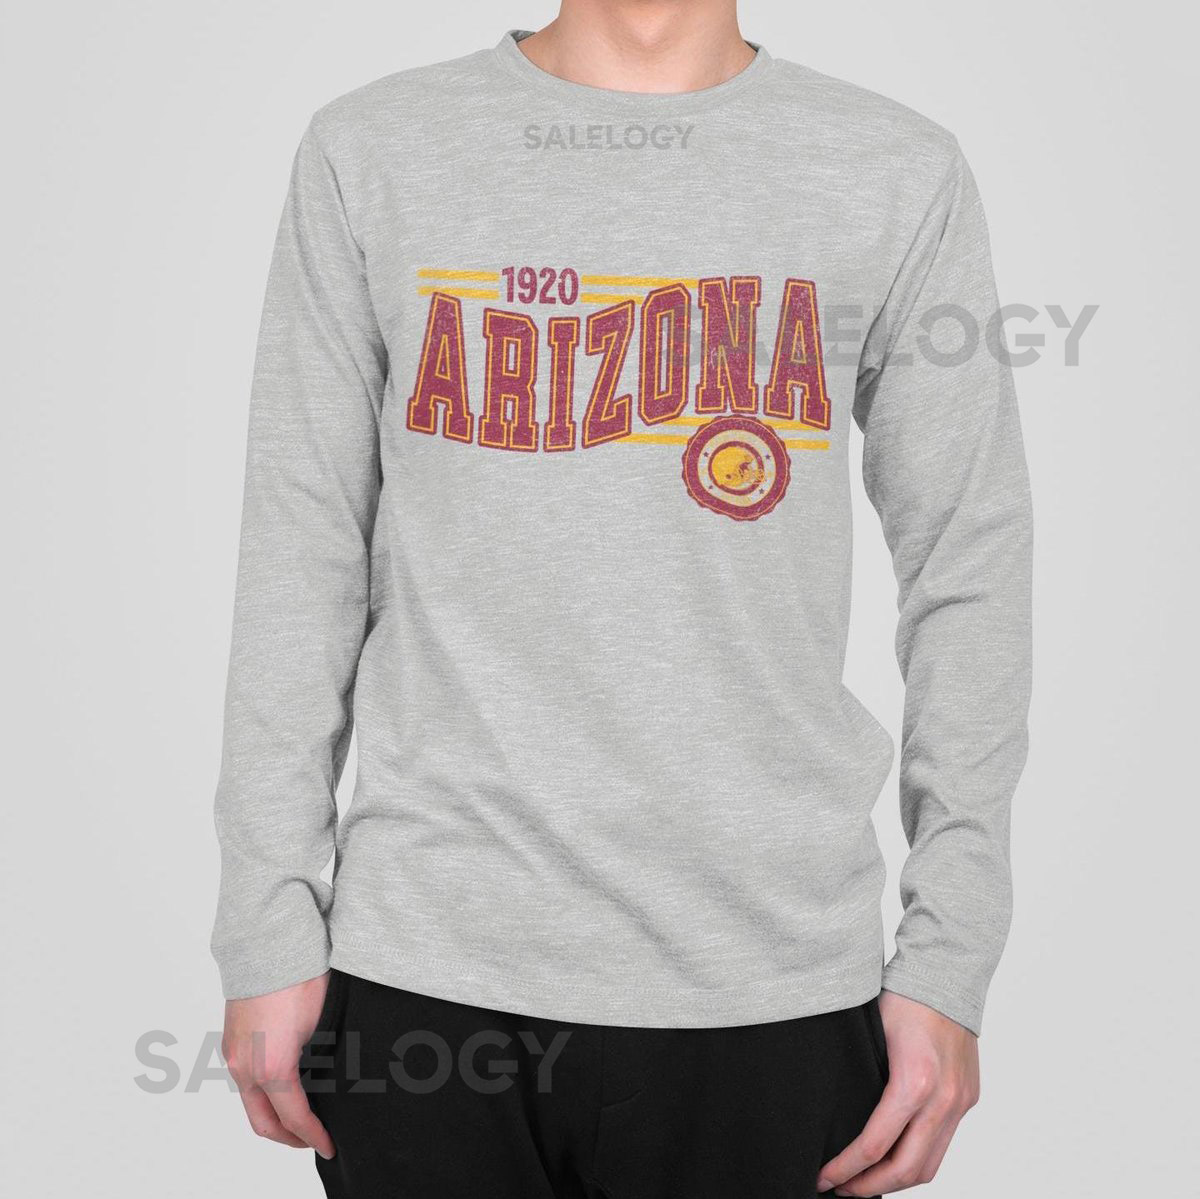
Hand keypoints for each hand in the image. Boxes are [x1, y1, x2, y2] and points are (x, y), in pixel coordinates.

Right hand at [221, 972, 335, 1158]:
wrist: (269, 941)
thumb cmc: (301, 977)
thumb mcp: (324, 1023)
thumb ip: (323, 1060)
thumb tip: (334, 1079)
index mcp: (272, 1067)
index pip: (295, 1117)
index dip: (313, 1136)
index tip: (329, 1146)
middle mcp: (246, 1067)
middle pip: (263, 1122)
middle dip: (289, 1138)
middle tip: (312, 1140)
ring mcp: (235, 1054)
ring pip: (251, 1102)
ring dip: (273, 1115)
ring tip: (300, 1116)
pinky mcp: (231, 1040)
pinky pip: (244, 1079)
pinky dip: (262, 1093)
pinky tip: (282, 1085)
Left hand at [816, 991, 978, 1194]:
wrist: (947, 973)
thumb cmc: (902, 996)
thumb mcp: (869, 1035)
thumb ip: (861, 1078)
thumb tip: (833, 1115)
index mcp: (914, 1083)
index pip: (875, 1145)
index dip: (846, 1170)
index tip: (823, 1178)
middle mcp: (943, 1100)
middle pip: (907, 1170)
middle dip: (870, 1187)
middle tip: (840, 1192)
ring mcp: (960, 1102)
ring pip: (930, 1165)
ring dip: (896, 1181)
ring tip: (864, 1183)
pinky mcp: (967, 1098)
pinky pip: (943, 1144)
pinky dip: (917, 1159)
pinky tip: (893, 1159)